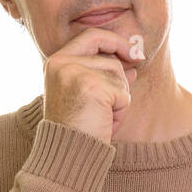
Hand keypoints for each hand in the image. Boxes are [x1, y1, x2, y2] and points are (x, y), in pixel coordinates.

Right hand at [42, 27, 141, 141]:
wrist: (67, 154)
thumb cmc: (77, 129)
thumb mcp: (88, 97)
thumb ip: (105, 76)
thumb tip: (133, 65)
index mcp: (56, 62)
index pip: (92, 36)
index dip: (116, 41)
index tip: (135, 54)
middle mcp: (62, 63)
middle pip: (110, 59)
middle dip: (120, 82)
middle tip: (117, 103)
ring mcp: (75, 72)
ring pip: (119, 75)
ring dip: (118, 100)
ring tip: (101, 118)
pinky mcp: (91, 86)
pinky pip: (122, 93)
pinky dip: (120, 111)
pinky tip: (105, 123)